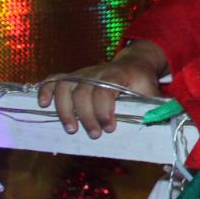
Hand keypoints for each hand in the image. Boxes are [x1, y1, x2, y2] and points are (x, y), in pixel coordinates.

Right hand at [36, 40, 165, 138]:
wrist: (134, 63)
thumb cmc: (142, 81)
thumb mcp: (152, 91)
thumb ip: (154, 106)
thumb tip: (156, 123)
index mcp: (118, 74)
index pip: (104, 91)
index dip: (103, 111)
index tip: (110, 128)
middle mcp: (97, 72)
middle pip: (82, 93)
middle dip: (86, 117)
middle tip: (95, 135)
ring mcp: (83, 73)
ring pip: (65, 87)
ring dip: (64, 109)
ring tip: (71, 129)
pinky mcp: (74, 77)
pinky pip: (55, 79)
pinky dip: (46, 90)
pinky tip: (43, 105)